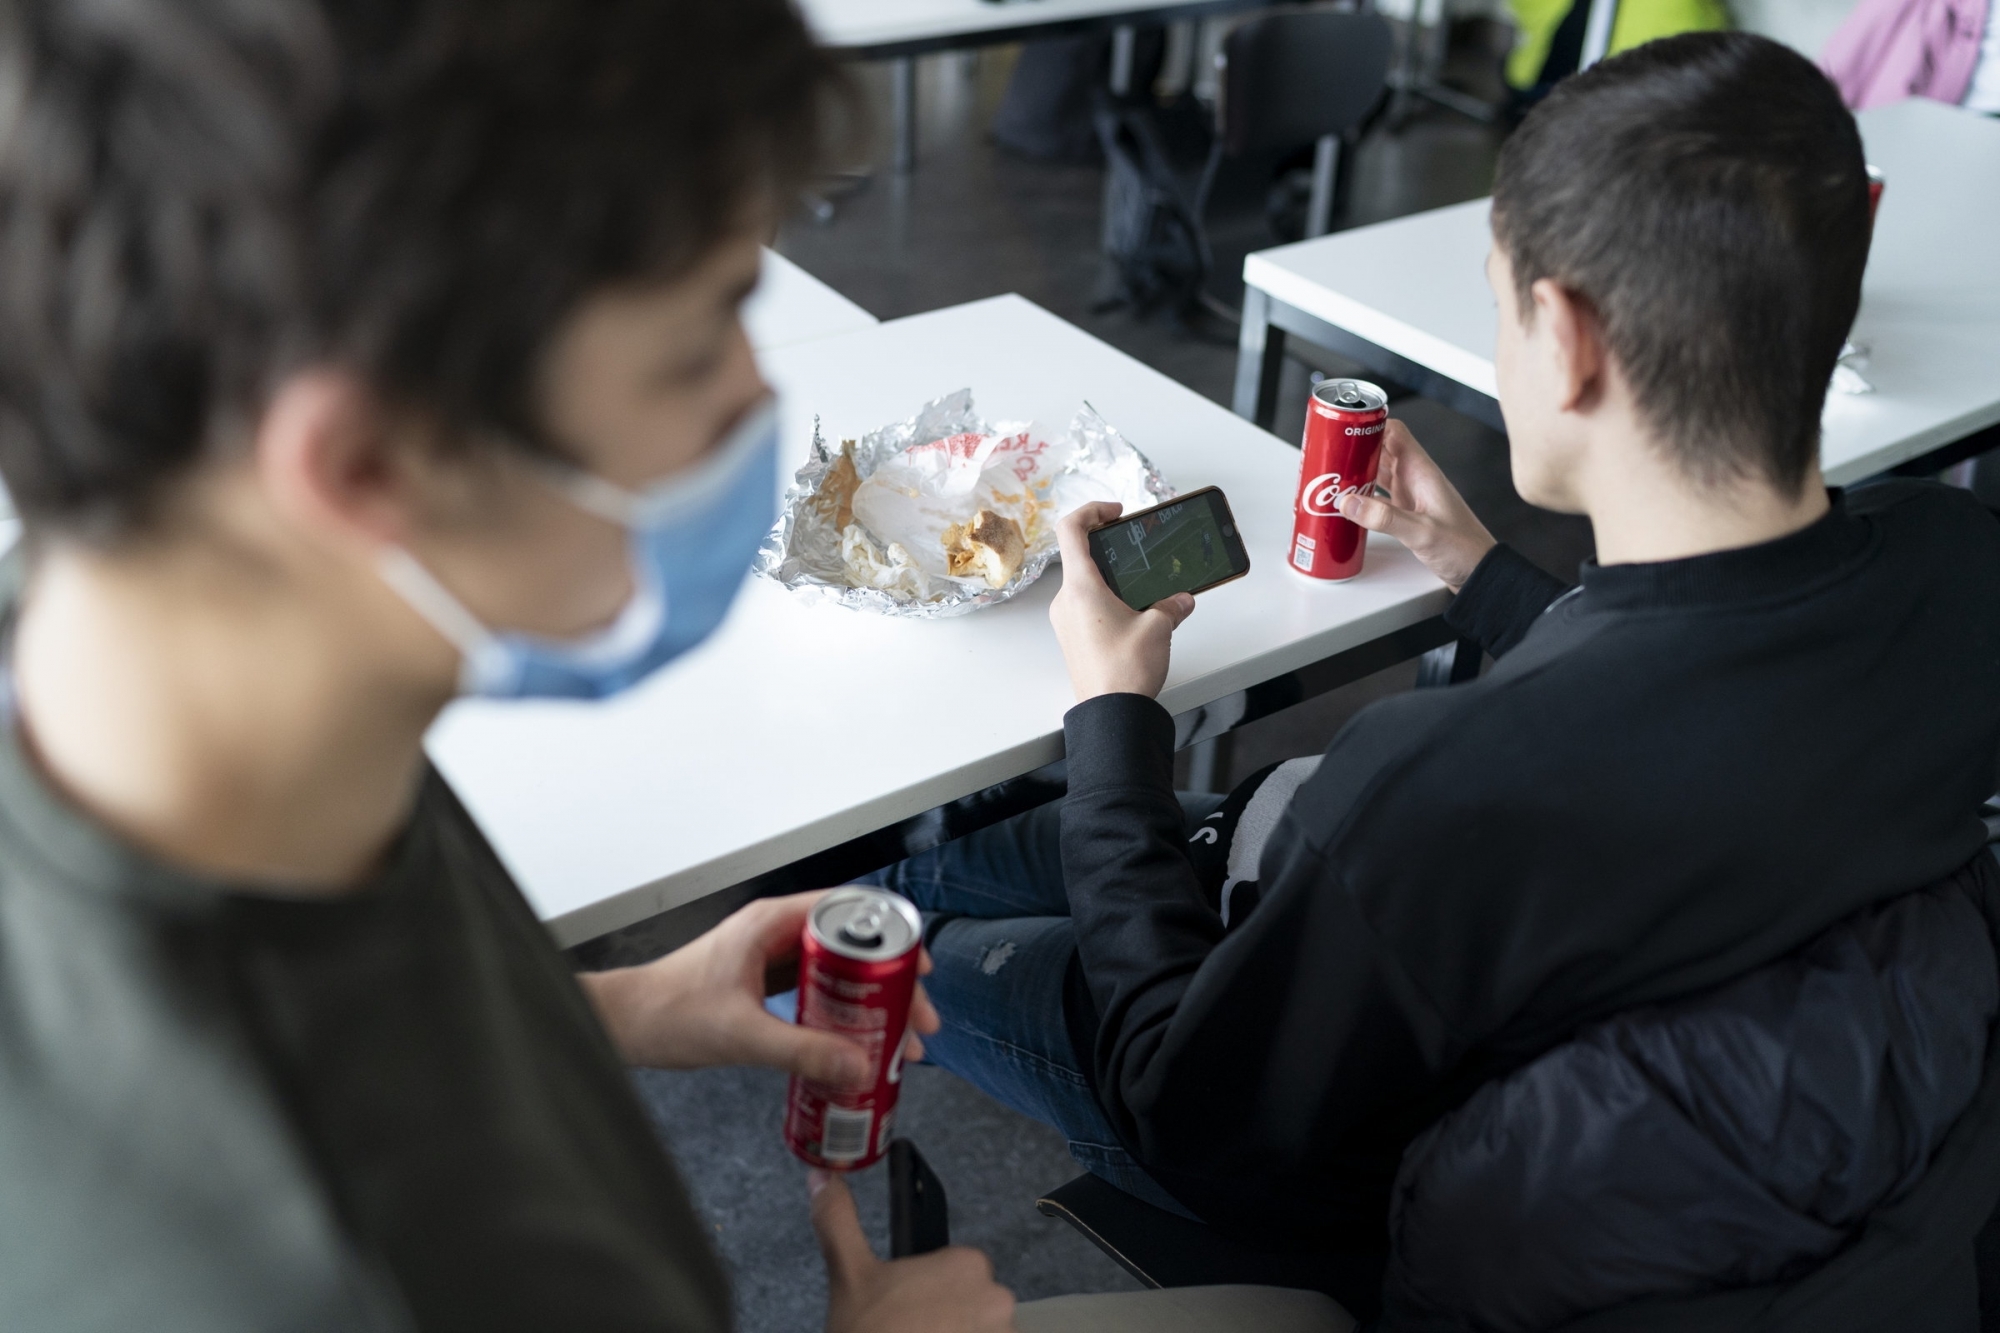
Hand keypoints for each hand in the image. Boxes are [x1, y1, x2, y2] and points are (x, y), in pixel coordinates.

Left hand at [581, 891, 939, 1086]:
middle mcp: (775, 932)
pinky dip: (841, 1011)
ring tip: (895, 1036)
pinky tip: (855, 1040)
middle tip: (916, 1018)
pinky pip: (817, 989)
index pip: (850, 913)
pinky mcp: (764, 981)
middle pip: (852, 946)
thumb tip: (856, 1065)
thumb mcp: (743, 1034)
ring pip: (837, 969)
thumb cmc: (667, 1012)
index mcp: (772, 923)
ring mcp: (770, 955)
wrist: (626, 1024)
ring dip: (869, 1000)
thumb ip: (801, 1051)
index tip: (917, 968)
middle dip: (890, 981)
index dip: (892, 938)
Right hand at [812, 1171, 1015, 1332]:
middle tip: (913, 1332)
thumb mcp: (848, 1275)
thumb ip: (839, 1220)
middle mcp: (999, 1299)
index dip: (931, 1293)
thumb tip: (823, 1177)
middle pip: (975, 1306)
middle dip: (949, 1320)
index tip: (910, 1311)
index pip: (960, 1273)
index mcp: (968, 1264)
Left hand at [1049, 501, 1195, 701]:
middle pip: (1079, 557)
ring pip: (1084, 584)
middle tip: (1136, 550)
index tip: (1116, 512)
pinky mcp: (1072, 639)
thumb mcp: (1158, 629)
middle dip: (1109, 549)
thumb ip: (1170, 605)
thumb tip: (1180, 599)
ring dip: (1111, 578)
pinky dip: (1107, 600)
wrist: (1111, 715)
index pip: (1071, 529)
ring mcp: (1065, 621)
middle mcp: (1066, 601)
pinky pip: (1086, 607)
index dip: (1092, 510)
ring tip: (1143, 588)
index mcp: (1080, 588)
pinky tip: (1135, 614)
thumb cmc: (1126, 672)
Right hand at [1335, 420, 1495, 591]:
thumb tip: (1349, 502)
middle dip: (1355, 448)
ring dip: (1355, 471)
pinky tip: (1346, 502)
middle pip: (1380, 449)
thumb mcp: (1422, 532)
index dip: (1371, 425)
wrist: (1478, 571)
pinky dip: (1360, 494)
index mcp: (1422, 472)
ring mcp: (1409, 494)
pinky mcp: (1405, 511)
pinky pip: (1377, 494)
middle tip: (1329, 453)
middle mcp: (1414, 478)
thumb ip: (1385, 518)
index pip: (1395, 433)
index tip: (1346, 428)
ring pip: (1376, 471)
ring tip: (1330, 475)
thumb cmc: (1464, 548)